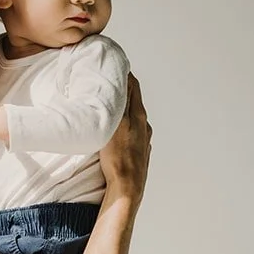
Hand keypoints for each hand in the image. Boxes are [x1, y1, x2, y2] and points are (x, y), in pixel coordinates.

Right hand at [98, 74, 150, 207]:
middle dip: (123, 90)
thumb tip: (124, 81)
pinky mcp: (139, 152)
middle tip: (108, 83)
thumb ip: (120, 103)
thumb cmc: (118, 158)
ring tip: (109, 105)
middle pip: (134, 101)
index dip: (125, 74)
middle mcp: (145, 126)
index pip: (134, 86)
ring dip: (123, 109)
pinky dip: (125, 125)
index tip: (115, 66)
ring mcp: (143, 140)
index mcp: (139, 116)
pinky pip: (132, 132)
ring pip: (133, 117)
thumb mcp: (115, 124)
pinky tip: (115, 130)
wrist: (127, 188)